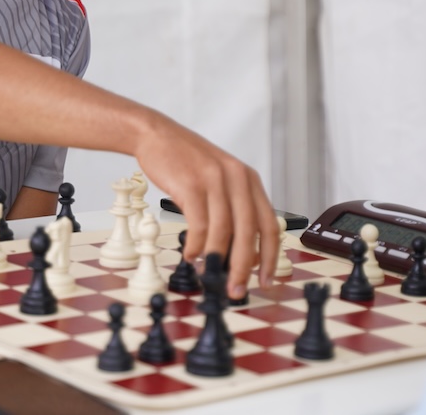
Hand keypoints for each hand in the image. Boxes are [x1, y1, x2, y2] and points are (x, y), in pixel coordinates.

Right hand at [132, 118, 279, 299]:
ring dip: (216, 260)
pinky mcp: (191, 184)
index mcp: (249, 180)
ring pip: (223, 232)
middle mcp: (237, 178)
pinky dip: (195, 246)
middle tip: (235, 290)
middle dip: (242, 268)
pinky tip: (190, 254)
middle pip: (248, 232)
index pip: (269, 225)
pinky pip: (198, 225)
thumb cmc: (186, 162)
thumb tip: (240, 255)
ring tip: (208, 274)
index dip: (270, 257)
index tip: (265, 280)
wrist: (156, 135)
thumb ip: (232, 210)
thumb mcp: (219, 180)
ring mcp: (214, 180)